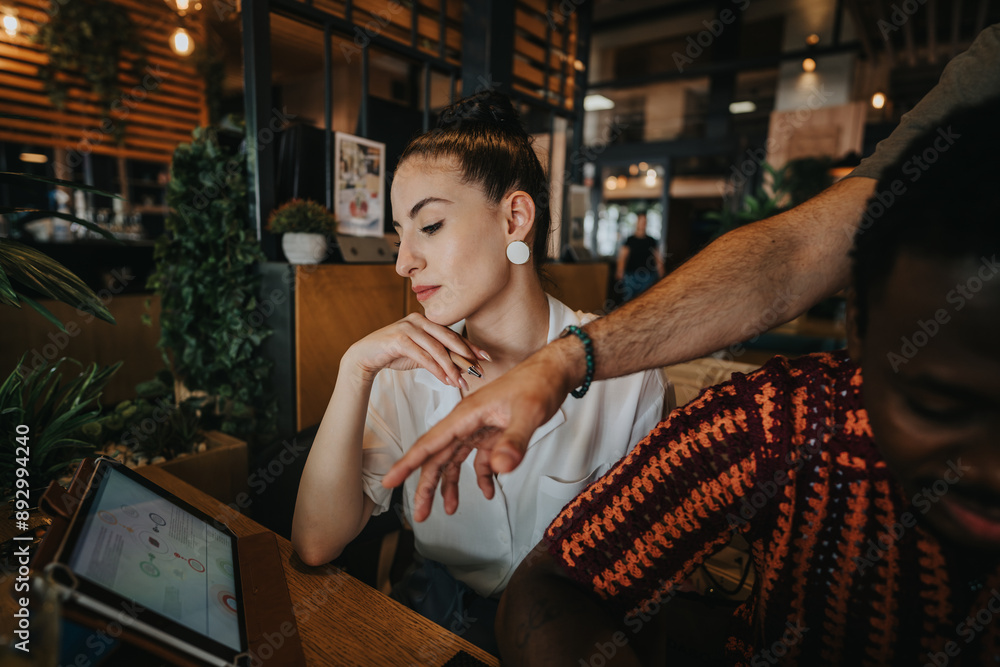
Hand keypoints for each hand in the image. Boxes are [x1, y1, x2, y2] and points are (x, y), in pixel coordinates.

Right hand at [347, 313, 487, 390]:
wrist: (366, 356)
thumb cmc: (395, 354)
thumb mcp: (421, 355)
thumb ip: (439, 357)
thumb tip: (463, 369)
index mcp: (426, 321)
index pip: (453, 334)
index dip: (470, 346)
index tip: (485, 357)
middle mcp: (418, 320)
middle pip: (449, 338)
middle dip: (466, 356)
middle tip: (479, 370)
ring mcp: (408, 327)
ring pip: (437, 349)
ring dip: (451, 368)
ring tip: (461, 382)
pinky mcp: (399, 339)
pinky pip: (423, 356)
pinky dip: (436, 369)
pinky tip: (445, 380)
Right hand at [382, 337, 583, 521]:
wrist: (553, 372)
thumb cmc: (538, 384)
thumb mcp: (528, 414)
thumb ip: (513, 442)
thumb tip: (499, 470)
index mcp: (466, 416)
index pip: (430, 443)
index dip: (408, 463)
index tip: (390, 481)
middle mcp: (466, 423)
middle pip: (438, 457)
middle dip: (427, 486)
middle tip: (420, 515)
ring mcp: (478, 429)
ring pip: (454, 460)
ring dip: (449, 485)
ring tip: (449, 510)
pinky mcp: (492, 434)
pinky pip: (479, 460)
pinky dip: (481, 477)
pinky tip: (489, 492)